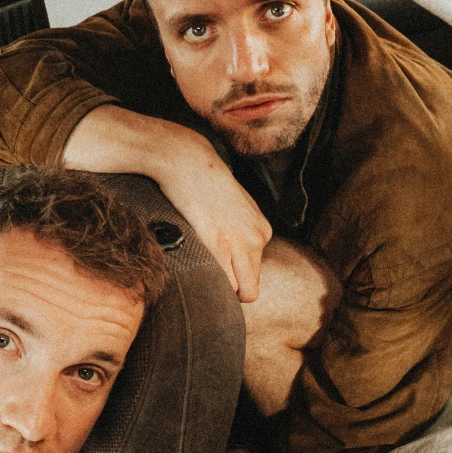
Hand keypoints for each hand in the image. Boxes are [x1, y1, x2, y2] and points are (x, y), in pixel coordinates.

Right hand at [64, 105, 272, 301]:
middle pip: (252, 287)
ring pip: (243, 291)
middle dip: (233, 289)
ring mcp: (242, 244)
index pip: (255, 271)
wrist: (189, 160)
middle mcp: (258, 239)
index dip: (235, 274)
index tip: (216, 266)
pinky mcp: (220, 245)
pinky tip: (197, 269)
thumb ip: (239, 231)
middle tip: (210, 279)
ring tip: (202, 273)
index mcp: (262, 231)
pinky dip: (211, 284)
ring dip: (222, 289)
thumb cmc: (204, 182)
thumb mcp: (234, 206)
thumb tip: (232, 256)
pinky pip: (224, 284)